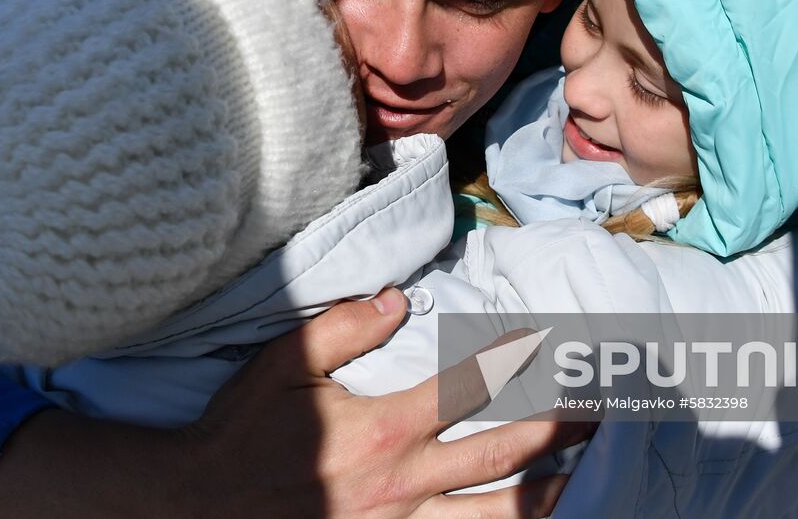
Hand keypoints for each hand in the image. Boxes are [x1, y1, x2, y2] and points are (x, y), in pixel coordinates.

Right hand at [0, 289, 586, 517]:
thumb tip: (396, 300)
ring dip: (544, 494)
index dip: (513, 360)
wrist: (198, 508)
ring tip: (581, 473)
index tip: (546, 340)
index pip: (467, 387)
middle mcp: (404, 482)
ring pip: (494, 517)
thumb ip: (339, 327)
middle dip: (557, 430)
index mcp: (384, 428)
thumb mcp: (281, 367)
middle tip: (598, 409)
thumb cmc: (241, 433)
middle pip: (503, 456)